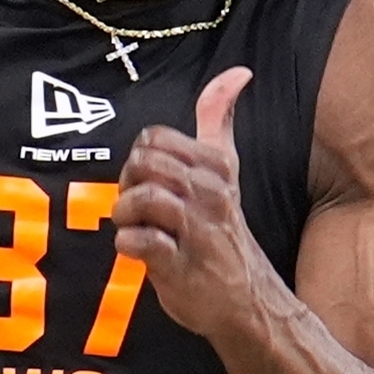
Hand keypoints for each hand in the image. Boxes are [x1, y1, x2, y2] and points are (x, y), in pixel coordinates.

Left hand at [106, 67, 276, 343]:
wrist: (248, 300)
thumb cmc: (225, 233)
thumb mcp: (227, 170)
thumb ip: (219, 120)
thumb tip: (238, 73)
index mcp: (216, 167)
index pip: (154, 139)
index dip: (139, 158)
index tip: (147, 182)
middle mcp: (210, 194)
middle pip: (143, 163)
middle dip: (128, 184)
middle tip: (138, 208)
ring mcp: (197, 230)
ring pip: (142, 198)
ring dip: (125, 214)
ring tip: (136, 228)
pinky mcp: (182, 266)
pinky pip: (140, 241)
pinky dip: (128, 244)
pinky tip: (137, 250)